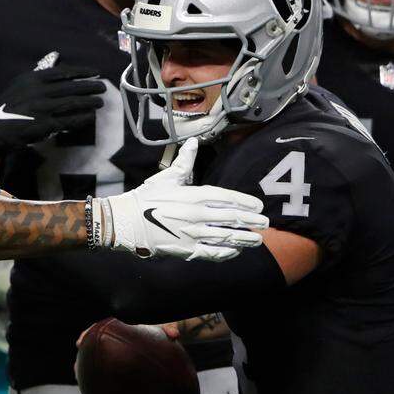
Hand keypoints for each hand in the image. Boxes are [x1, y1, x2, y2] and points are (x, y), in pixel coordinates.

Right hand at [0, 64, 104, 156]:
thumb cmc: (9, 104)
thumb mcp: (21, 83)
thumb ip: (39, 73)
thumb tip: (56, 58)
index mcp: (34, 79)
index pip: (63, 72)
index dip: (82, 72)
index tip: (94, 72)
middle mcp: (39, 91)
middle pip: (71, 87)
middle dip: (90, 86)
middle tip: (102, 87)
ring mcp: (43, 108)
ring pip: (72, 103)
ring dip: (89, 102)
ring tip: (100, 101)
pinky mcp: (45, 124)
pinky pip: (68, 120)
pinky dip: (81, 118)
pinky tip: (90, 116)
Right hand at [99, 138, 268, 260]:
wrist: (127, 221)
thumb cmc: (147, 197)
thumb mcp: (167, 176)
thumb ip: (185, 161)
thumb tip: (193, 141)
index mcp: (195, 195)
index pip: (228, 199)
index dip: (245, 202)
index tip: (259, 206)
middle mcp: (197, 215)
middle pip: (231, 219)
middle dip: (251, 221)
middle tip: (266, 223)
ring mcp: (193, 234)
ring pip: (225, 237)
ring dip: (244, 238)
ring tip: (257, 239)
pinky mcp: (186, 249)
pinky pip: (212, 252)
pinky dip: (226, 252)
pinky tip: (235, 251)